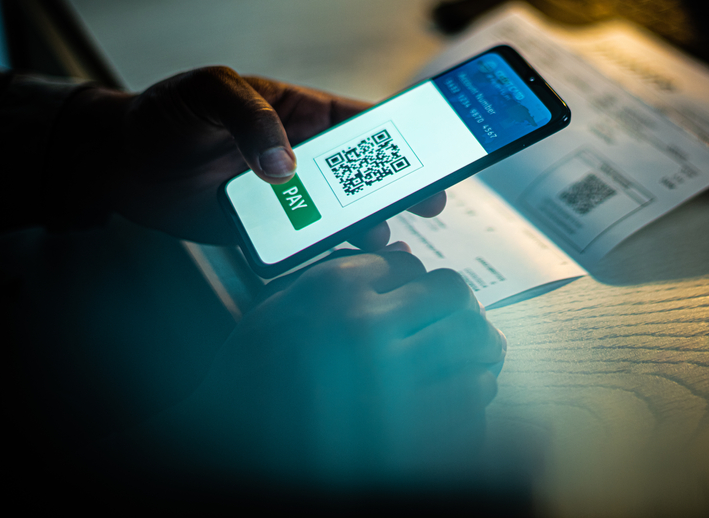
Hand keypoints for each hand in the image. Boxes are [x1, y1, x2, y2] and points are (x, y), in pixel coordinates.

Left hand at [56, 66, 443, 243]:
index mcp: (303, 114)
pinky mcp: (270, 231)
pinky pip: (310, 244)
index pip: (365, 121)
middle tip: (430, 202)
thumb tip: (286, 166)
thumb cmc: (167, 114)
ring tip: (384, 238)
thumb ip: (251, 118)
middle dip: (401, 186)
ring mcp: (290, 197)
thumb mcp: (210, 92)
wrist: (120, 165)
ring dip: (369, 224)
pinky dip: (331, 254)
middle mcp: (304, 156)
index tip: (436, 150)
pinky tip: (347, 262)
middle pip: (366, 172)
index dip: (404, 135)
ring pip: (344, 212)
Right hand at [149, 250, 505, 487]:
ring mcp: (396, 386)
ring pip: (476, 350)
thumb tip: (409, 260)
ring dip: (473, 356)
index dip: (420, 285)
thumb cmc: (252, 379)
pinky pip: (472, 407)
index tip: (418, 301)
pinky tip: (444, 407)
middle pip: (456, 300)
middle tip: (458, 326)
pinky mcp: (414, 436)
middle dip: (462, 312)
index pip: (415, 268)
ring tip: (457, 365)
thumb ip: (345, 276)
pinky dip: (468, 404)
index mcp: (335, 291)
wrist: (232, 448)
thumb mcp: (283, 307)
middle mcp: (370, 332)